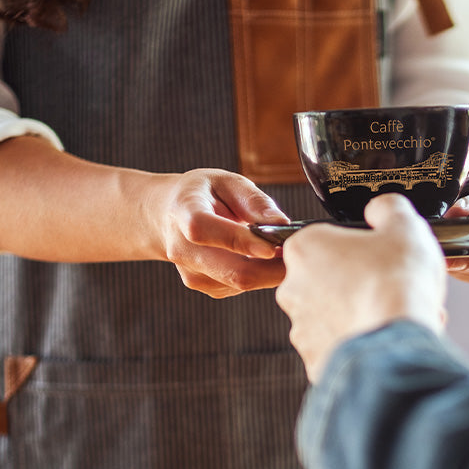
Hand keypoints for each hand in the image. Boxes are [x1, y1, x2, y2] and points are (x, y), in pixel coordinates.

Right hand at [150, 169, 289, 298]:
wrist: (167, 217)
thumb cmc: (202, 195)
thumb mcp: (226, 182)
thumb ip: (254, 200)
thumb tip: (281, 224)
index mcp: (185, 213)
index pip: (206, 231)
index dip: (241, 242)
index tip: (273, 246)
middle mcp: (183, 248)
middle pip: (232, 271)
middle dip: (273, 269)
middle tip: (301, 255)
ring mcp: (191, 272)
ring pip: (241, 283)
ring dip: (269, 271)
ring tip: (282, 249)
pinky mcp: (203, 286)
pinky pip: (239, 286)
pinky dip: (258, 274)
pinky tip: (259, 256)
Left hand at [277, 194, 447, 382]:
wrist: (397, 340)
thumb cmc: (396, 281)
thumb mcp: (403, 224)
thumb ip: (386, 208)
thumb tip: (380, 209)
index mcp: (305, 248)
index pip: (326, 240)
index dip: (357, 247)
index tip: (377, 256)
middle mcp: (293, 288)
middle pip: (327, 279)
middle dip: (357, 283)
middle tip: (388, 286)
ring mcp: (301, 327)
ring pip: (333, 316)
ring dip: (359, 314)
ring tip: (392, 315)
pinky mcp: (314, 359)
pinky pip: (339, 347)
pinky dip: (359, 343)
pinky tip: (384, 337)